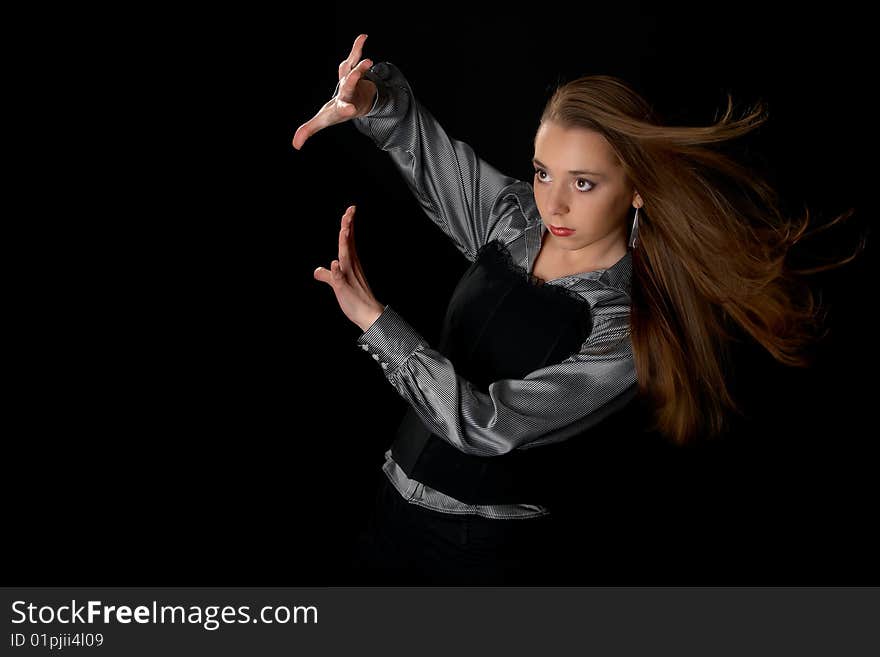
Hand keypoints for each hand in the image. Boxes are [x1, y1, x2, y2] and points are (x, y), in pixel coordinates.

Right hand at [292, 34, 377, 149]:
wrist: (356, 104)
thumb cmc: (336, 113)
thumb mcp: (323, 121)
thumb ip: (309, 130)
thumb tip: (295, 145)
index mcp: (341, 106)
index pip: (342, 108)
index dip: (346, 109)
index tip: (352, 109)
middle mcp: (349, 93)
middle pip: (350, 85)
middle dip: (354, 78)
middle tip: (359, 72)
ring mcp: (353, 81)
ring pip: (355, 70)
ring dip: (359, 64)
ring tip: (368, 59)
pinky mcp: (353, 70)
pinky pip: (354, 57)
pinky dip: (357, 47)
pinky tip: (363, 37)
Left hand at [314, 205, 384, 331]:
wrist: (368, 316)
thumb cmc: (355, 301)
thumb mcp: (337, 285)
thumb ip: (328, 275)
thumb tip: (318, 270)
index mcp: (350, 263)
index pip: (348, 240)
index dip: (348, 224)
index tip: (351, 210)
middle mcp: (350, 266)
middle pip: (348, 242)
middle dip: (348, 226)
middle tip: (351, 210)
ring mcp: (349, 276)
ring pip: (346, 256)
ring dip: (344, 243)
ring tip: (344, 228)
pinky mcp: (345, 288)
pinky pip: (341, 278)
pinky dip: (338, 271)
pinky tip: (335, 263)